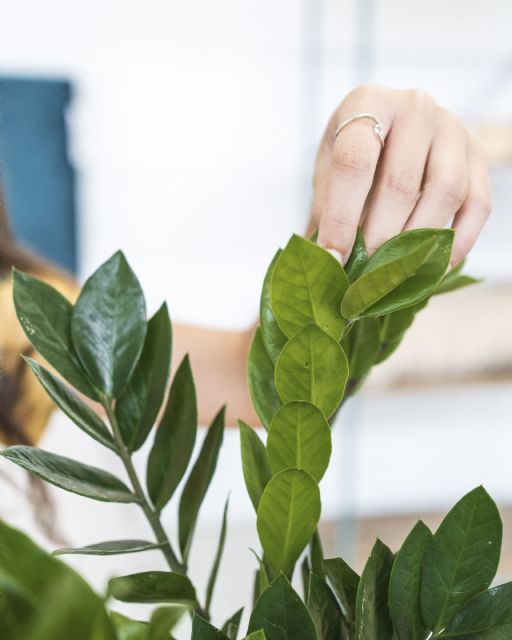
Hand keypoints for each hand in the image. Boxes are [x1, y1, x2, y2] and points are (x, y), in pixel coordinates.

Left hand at [311, 84, 490, 265]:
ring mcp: (453, 129)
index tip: (332, 257)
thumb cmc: (353, 151)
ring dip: (418, 240)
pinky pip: (478, 203)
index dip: (341, 217)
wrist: (393, 127)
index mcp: (369, 103)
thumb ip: (326, 209)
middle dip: (379, 237)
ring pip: (445, 191)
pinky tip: (437, 267)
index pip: (354, 163)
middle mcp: (415, 106)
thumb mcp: (328, 169)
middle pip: (401, 182)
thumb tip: (323, 262)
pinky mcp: (478, 156)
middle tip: (363, 273)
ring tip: (396, 271)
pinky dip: (459, 241)